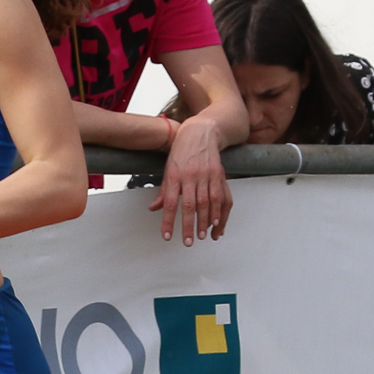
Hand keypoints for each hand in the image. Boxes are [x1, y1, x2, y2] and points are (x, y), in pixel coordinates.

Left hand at [155, 111, 233, 244]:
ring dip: (205, 222)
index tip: (167, 236)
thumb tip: (153, 208)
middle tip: (189, 242)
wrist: (201, 132)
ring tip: (202, 236)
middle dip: (189, 226)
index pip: (170, 202)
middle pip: (190, 206)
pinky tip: (215, 222)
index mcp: (174, 175)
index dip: (169, 221)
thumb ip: (163, 191)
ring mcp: (206, 174)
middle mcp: (190, 175)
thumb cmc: (182, 151)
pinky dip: (218, 211)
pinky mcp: (218, 174)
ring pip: (206, 203)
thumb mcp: (168, 169)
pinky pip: (220, 196)